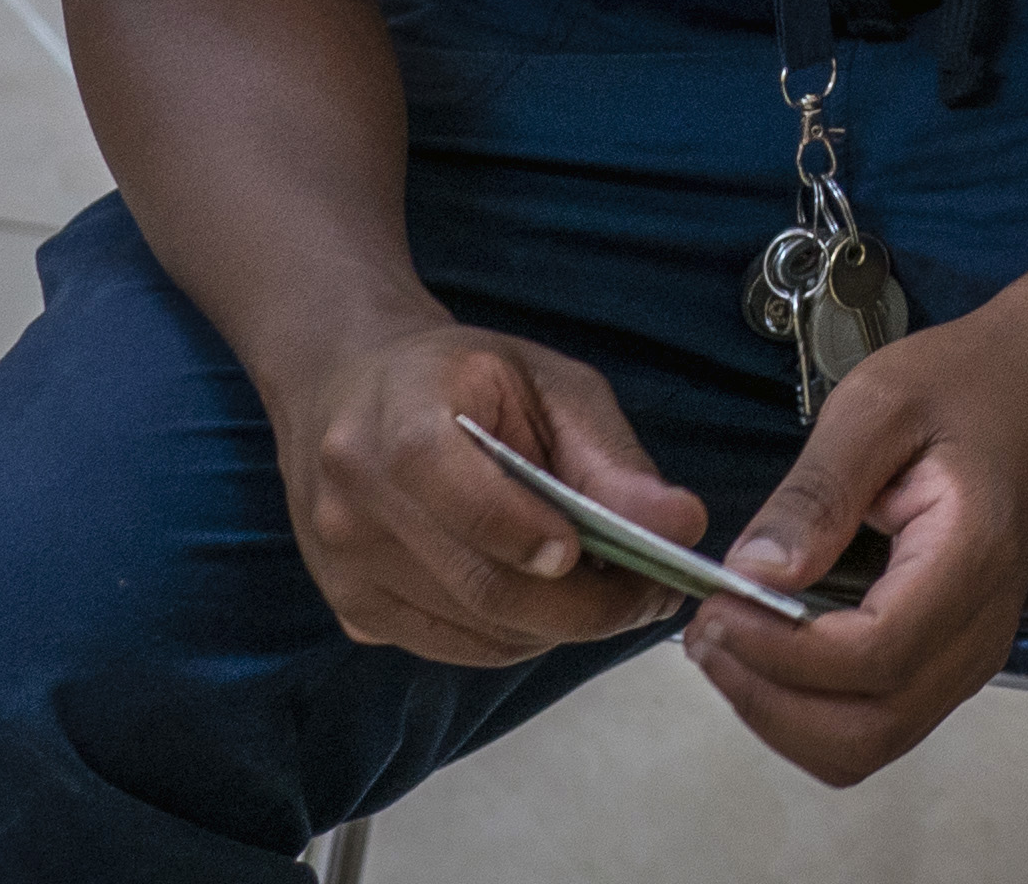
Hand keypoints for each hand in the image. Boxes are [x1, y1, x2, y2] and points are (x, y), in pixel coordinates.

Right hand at [271, 316, 702, 666]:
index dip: (527, 531)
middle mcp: (352, 507)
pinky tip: (550, 599)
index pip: (460, 496)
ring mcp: (345, 570)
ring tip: (613, 591)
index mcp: (396, 424)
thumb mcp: (548, 386)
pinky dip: (519, 635)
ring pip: (477, 631)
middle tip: (654, 594)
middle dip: (584, 605)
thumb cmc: (467, 381)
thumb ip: (609, 459)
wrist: (352, 394)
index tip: (591, 550)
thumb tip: (682, 525)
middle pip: (481, 586)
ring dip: (560, 626)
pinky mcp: (354, 613)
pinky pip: (456, 647)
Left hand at [689, 295, 1027, 785]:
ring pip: (864, 746)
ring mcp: (971, 659)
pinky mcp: (949, 666)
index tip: (715, 606)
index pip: (873, 655)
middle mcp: (981, 630)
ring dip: (779, 717)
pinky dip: (805, 713)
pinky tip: (766, 654)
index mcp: (971, 557)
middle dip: (768, 701)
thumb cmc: (962, 385)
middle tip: (707, 633)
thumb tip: (754, 574)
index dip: (781, 652)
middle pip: (866, 731)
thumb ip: (818, 491)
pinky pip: (872, 727)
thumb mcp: (878, 404)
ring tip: (725, 646)